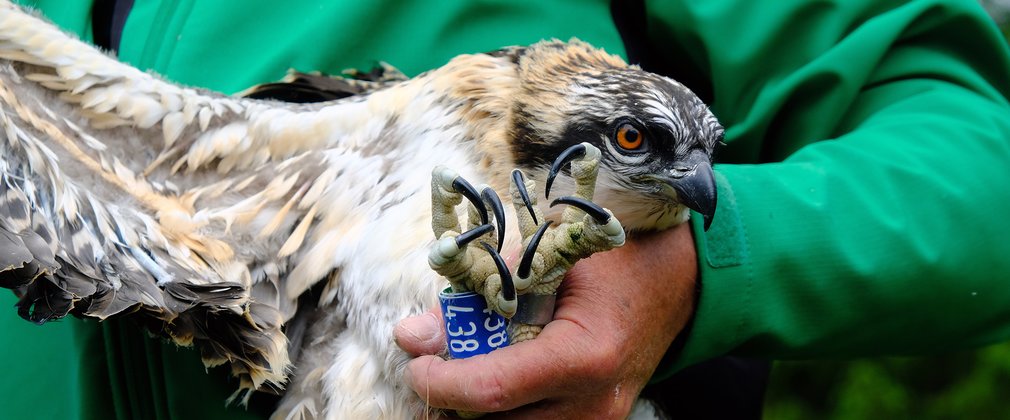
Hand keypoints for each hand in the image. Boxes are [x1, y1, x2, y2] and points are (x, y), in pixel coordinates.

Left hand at [394, 223, 698, 417]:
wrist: (672, 285)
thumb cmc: (609, 264)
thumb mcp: (540, 267)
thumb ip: (476, 301)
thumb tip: (411, 336)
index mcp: (584, 356)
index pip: (490, 391)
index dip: (440, 380)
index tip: (416, 361)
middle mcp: (594, 404)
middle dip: (450, 398)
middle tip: (435, 365)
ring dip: (473, 408)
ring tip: (463, 372)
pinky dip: (501, 412)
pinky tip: (492, 387)